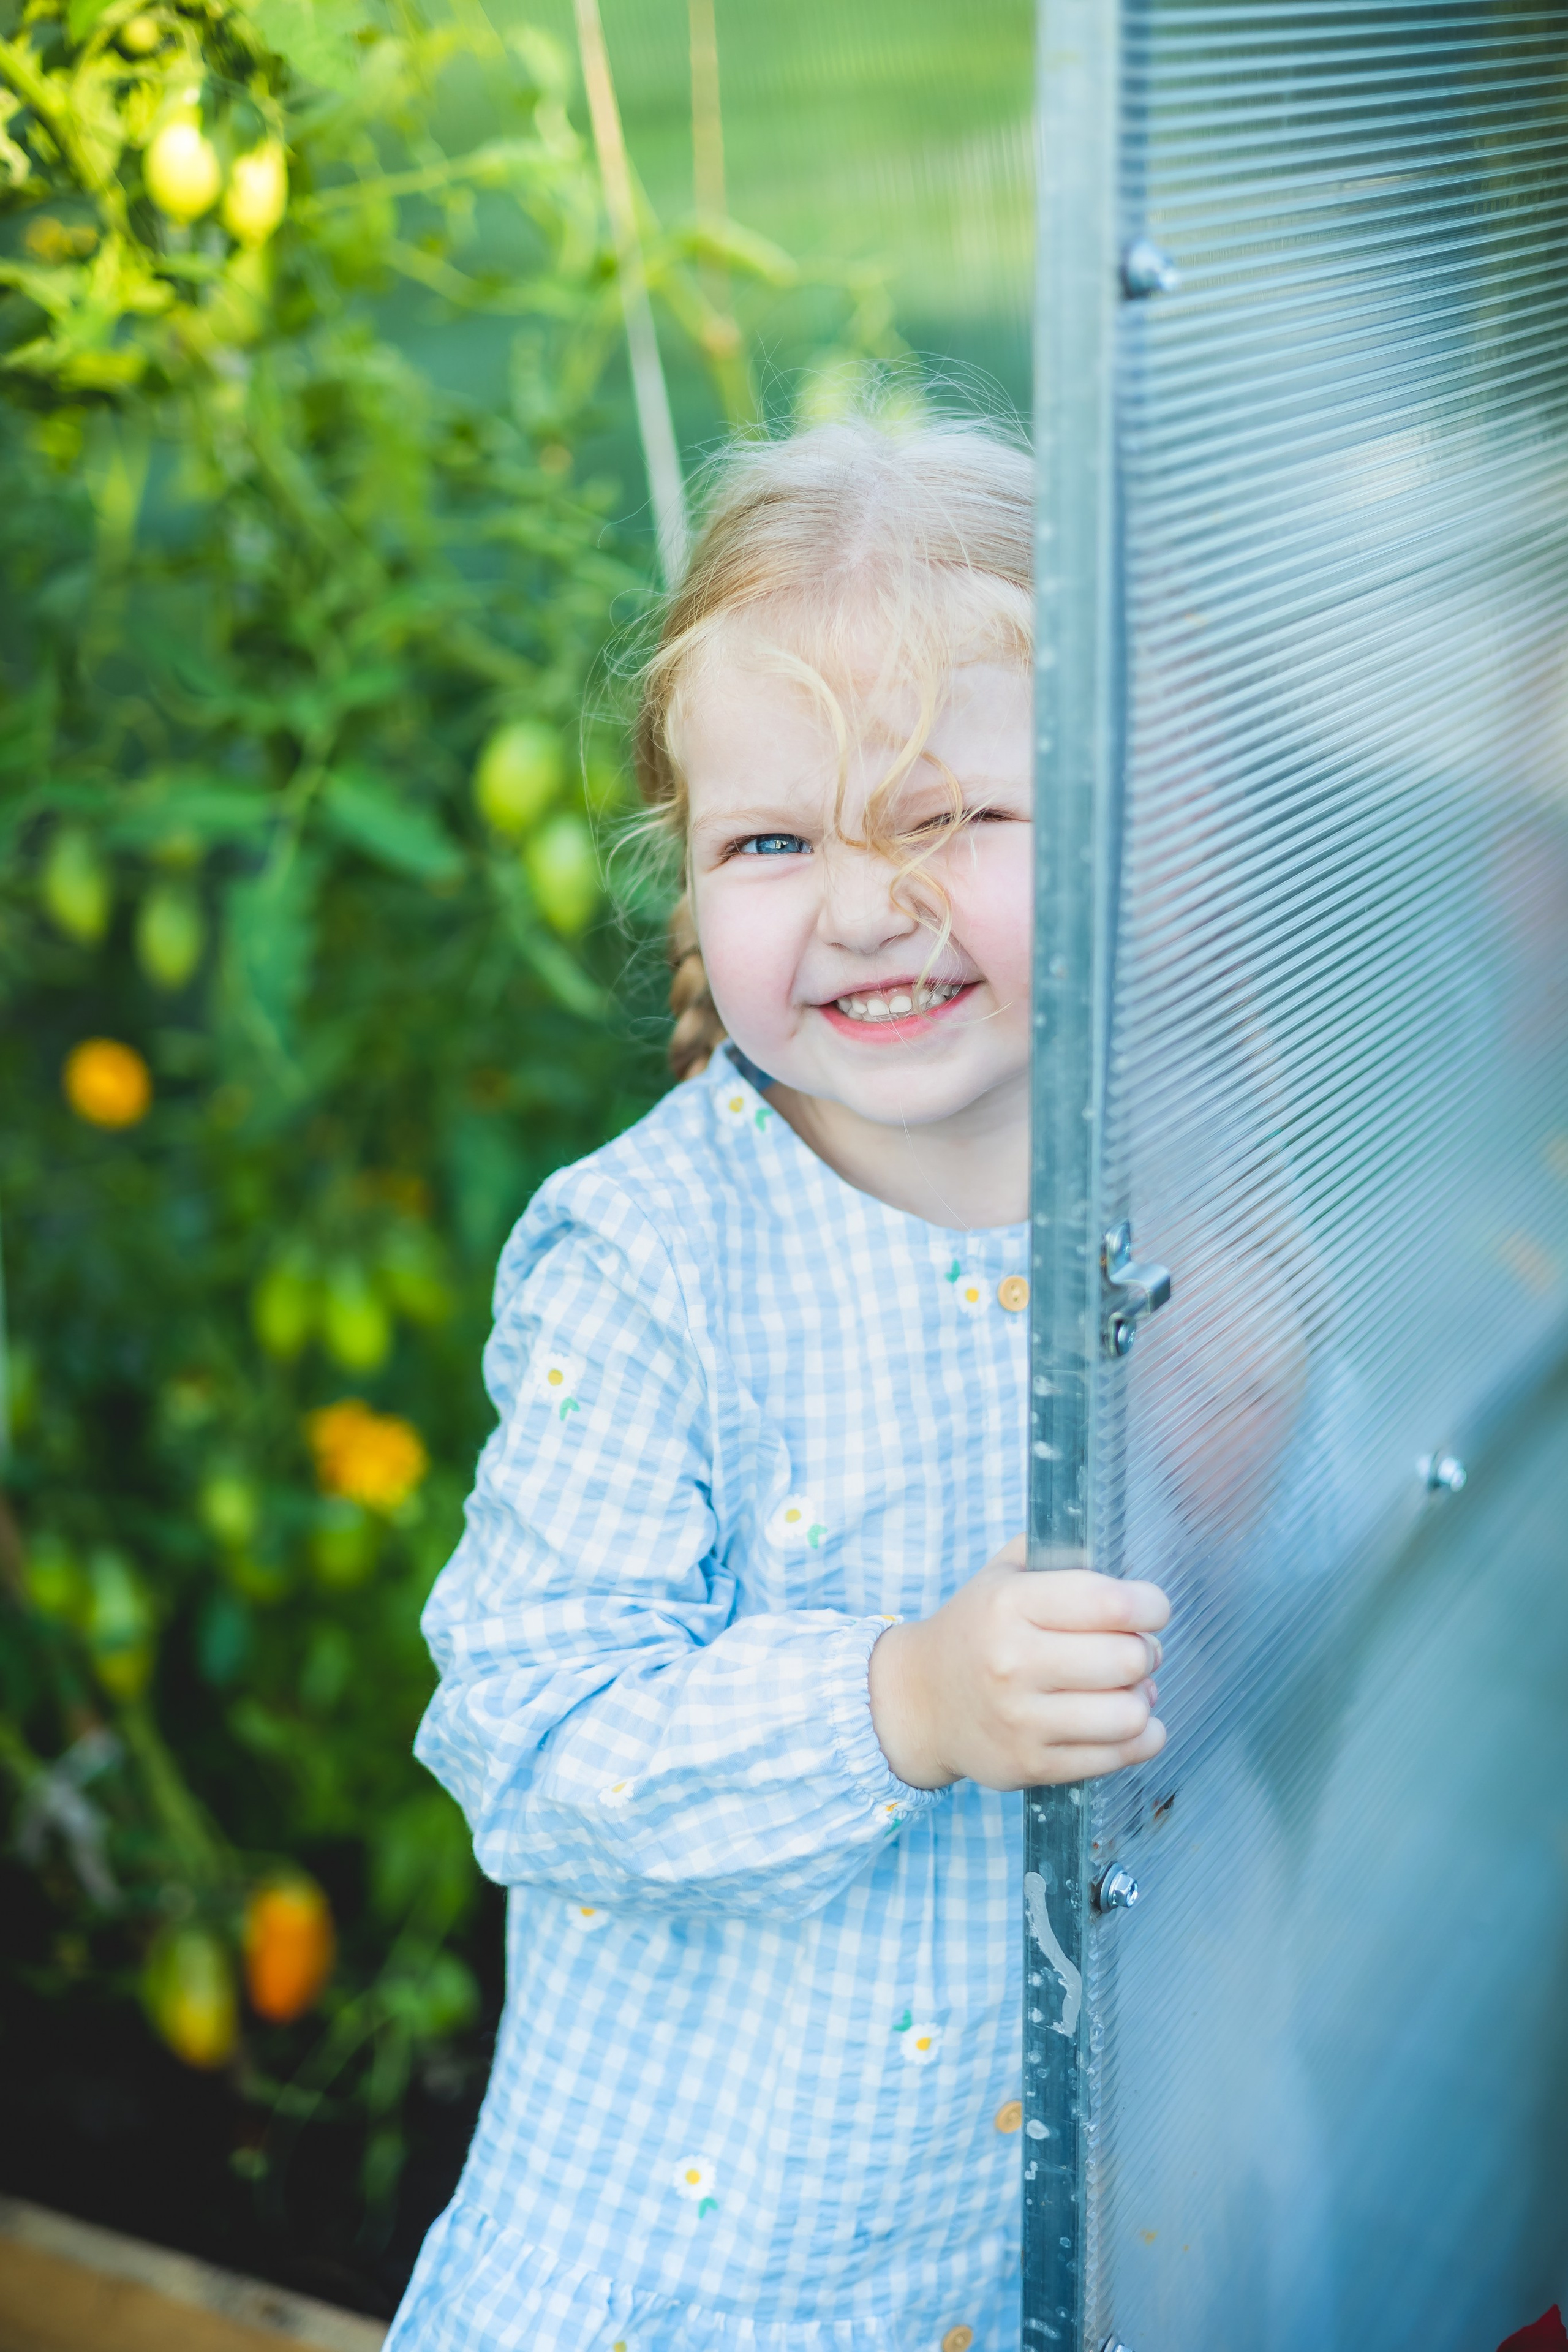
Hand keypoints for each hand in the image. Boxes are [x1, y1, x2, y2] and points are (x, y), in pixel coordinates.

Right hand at [867, 1537, 1168, 1790]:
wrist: (919, 1701)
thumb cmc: (976, 1630)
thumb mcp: (1001, 1574)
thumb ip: (1058, 1552)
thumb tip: (1126, 1570)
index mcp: (1009, 1604)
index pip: (1110, 1603)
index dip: (1150, 1605)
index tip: (1152, 1609)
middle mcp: (1013, 1663)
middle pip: (1128, 1660)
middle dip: (1146, 1651)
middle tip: (1135, 1650)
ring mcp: (1022, 1721)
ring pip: (1129, 1714)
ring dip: (1141, 1698)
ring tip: (1126, 1688)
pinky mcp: (1032, 1765)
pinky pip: (1118, 1757)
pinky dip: (1139, 1738)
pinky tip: (1126, 1721)